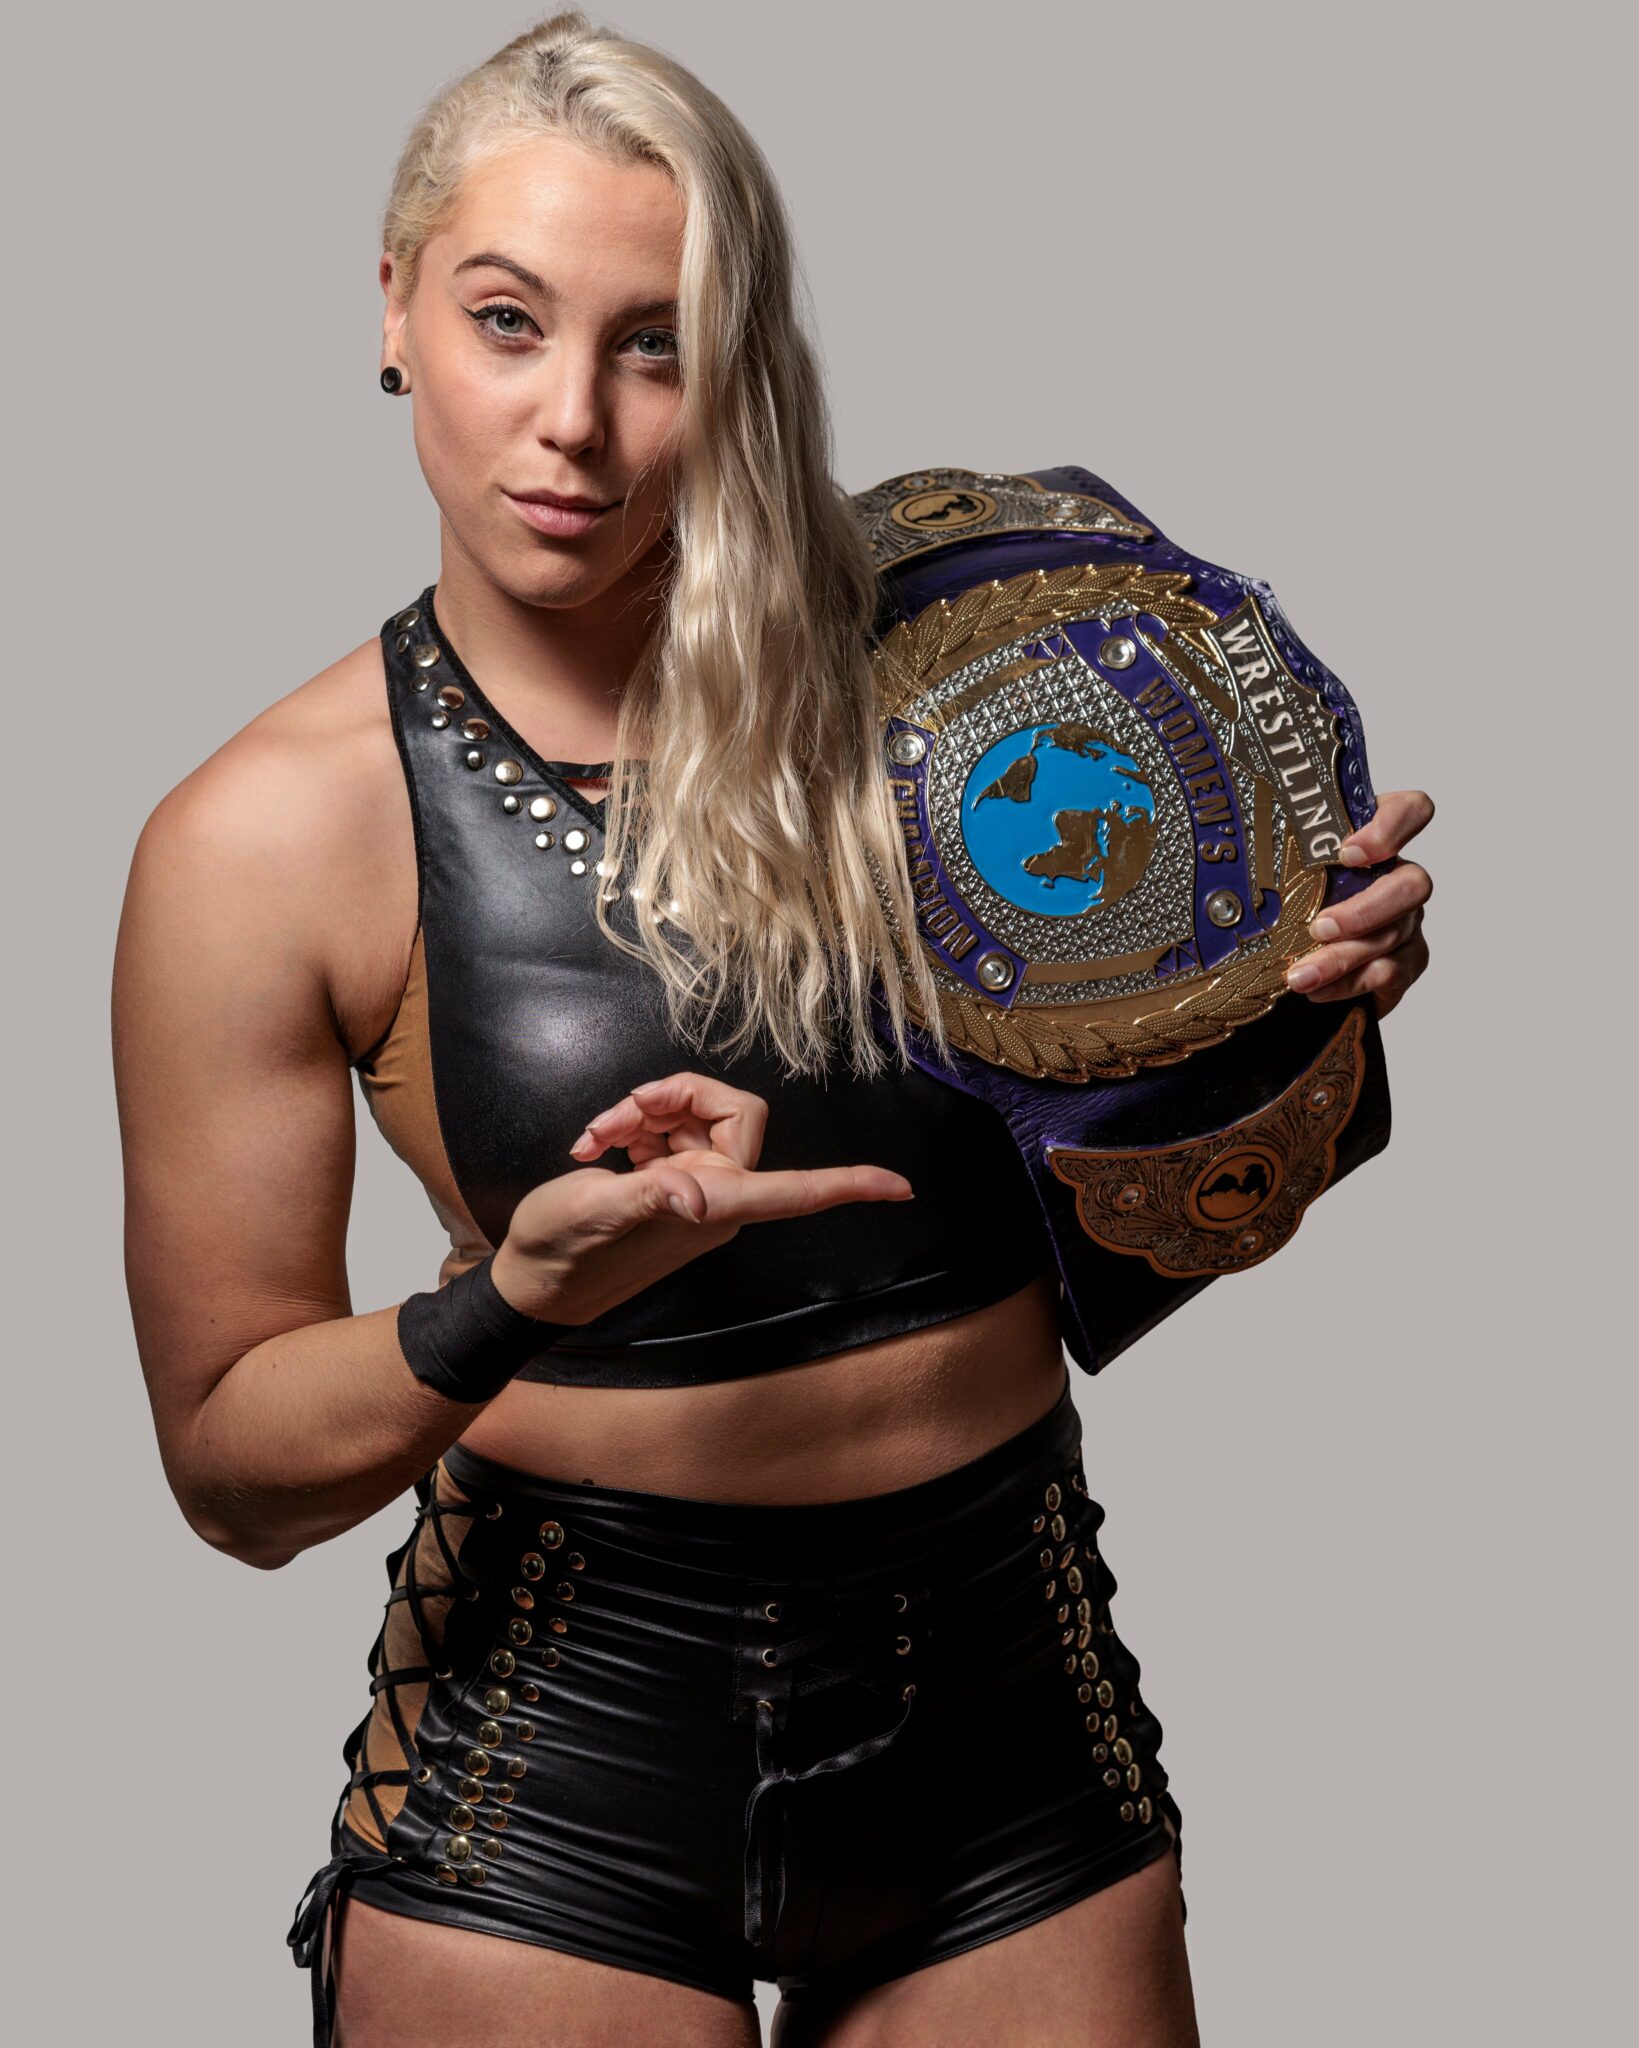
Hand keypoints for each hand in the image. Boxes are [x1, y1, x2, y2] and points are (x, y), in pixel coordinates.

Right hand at [490, 1072, 913, 1324]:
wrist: (531, 1280)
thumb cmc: (561, 1252)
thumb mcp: (593, 1215)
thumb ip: (644, 1196)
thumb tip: (690, 1194)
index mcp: (715, 1207)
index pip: (798, 1191)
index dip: (850, 1185)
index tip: (901, 1186)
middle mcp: (715, 1195)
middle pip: (731, 1113)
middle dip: (678, 1097)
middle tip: (625, 1110)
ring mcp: (692, 1187)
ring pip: (692, 1116)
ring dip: (642, 1113)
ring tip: (598, 1136)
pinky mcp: (666, 1180)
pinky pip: (665, 1130)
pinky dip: (629, 1126)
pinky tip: (596, 1143)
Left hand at [1284, 789, 1433, 1019]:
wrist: (1282, 960)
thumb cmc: (1283, 897)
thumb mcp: (1274, 864)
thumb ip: (1267, 839)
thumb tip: (1219, 802)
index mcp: (1373, 839)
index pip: (1411, 811)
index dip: (1391, 827)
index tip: (1346, 853)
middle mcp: (1398, 877)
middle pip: (1413, 884)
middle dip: (1365, 910)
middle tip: (1319, 928)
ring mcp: (1407, 920)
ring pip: (1394, 935)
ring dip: (1342, 957)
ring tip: (1299, 975)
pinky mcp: (1405, 962)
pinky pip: (1391, 973)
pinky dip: (1350, 983)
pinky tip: (1317, 990)